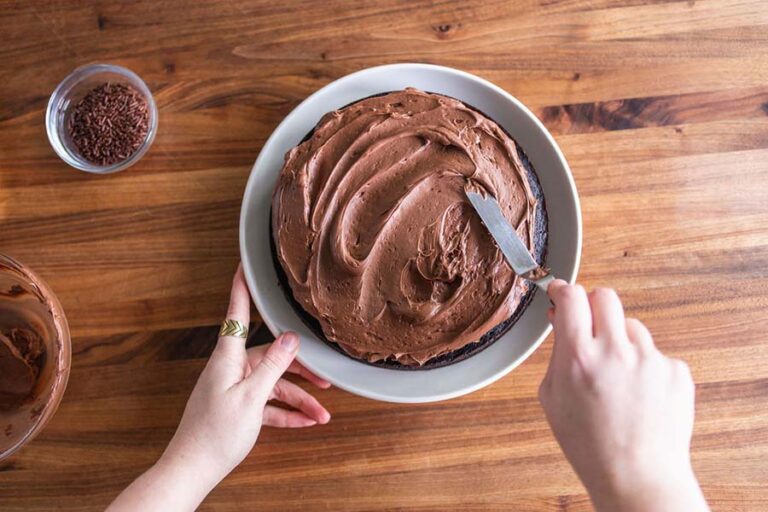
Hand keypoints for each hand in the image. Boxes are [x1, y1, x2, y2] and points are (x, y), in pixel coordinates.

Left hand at [108, 265, 330, 510]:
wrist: (192, 470)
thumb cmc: (215, 434)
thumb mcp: (252, 398)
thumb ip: (274, 366)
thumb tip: (290, 337)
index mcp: (228, 358)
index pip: (237, 313)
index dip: (242, 287)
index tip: (244, 264)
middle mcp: (231, 368)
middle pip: (272, 357)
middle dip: (301, 369)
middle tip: (326, 376)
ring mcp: (235, 389)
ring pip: (274, 385)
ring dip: (299, 399)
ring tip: (322, 414)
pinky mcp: (238, 408)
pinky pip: (267, 404)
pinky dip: (287, 413)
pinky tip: (306, 422)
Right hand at [538, 280, 707, 511]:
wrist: (636, 476)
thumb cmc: (590, 444)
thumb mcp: (552, 397)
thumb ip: (557, 353)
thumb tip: (560, 319)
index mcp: (579, 358)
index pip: (571, 297)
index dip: (562, 290)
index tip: (560, 293)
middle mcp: (616, 352)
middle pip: (605, 296)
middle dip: (593, 306)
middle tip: (589, 326)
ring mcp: (650, 360)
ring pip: (631, 326)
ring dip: (620, 340)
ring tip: (616, 377)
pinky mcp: (676, 371)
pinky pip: (655, 353)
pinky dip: (644, 366)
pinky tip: (638, 394)